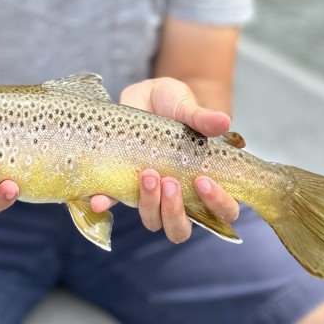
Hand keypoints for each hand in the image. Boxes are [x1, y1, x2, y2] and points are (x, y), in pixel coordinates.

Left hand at [90, 76, 238, 242]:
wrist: (143, 95)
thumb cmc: (174, 104)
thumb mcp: (187, 107)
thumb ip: (202, 118)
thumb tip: (224, 121)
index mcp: (204, 182)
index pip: (223, 212)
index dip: (217, 205)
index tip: (203, 180)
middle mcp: (179, 195)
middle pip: (181, 228)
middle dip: (175, 212)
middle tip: (170, 182)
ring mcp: (151, 194)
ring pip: (153, 221)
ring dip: (149, 204)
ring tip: (147, 174)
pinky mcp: (124, 184)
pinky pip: (114, 202)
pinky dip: (107, 203)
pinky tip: (100, 199)